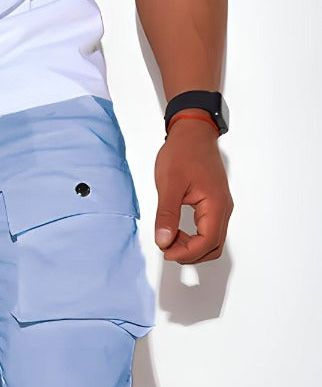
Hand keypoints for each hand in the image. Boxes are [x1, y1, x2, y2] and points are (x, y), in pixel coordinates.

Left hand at [153, 116, 233, 263]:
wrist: (193, 132)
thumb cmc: (184, 152)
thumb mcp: (169, 184)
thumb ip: (166, 215)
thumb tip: (164, 241)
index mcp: (216, 204)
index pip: (207, 242)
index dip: (186, 253)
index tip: (165, 250)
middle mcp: (223, 208)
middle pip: (213, 247)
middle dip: (189, 254)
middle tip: (166, 245)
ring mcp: (220, 207)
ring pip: (212, 242)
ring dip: (191, 248)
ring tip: (169, 237)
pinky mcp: (214, 205)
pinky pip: (208, 231)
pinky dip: (193, 239)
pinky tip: (176, 232)